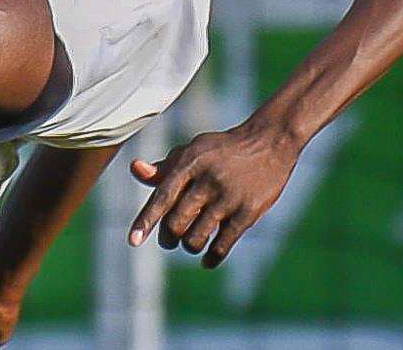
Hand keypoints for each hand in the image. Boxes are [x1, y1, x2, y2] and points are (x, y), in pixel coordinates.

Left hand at [128, 123, 300, 267]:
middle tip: (170, 239)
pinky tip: (207, 260)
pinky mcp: (248, 212)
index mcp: (190, 162)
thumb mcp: (194, 151)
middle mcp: (207, 179)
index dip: (146, 220)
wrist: (268, 142)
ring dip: (189, 246)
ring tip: (190, 241)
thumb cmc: (222, 150)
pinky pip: (223, 245)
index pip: (162, 195)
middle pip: (176, 222)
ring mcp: (228, 197)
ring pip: (196, 237)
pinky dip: (211, 257)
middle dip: (168, 237)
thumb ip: (165, 166)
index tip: (133, 241)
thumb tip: (135, 169)